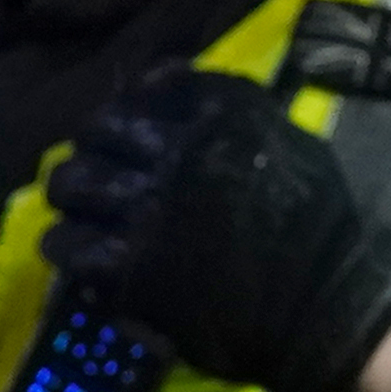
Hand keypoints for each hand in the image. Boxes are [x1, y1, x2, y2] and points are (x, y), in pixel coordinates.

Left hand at [47, 67, 390, 391]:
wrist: (324, 310)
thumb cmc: (320, 229)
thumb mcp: (297, 148)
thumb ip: (240, 113)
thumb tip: (172, 81)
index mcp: (226, 120)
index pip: (151, 88)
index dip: (138, 102)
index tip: (138, 121)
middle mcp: (178, 155)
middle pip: (97, 130)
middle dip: (94, 148)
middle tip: (103, 169)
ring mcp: (146, 211)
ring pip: (69, 184)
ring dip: (74, 196)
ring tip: (86, 212)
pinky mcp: (125, 267)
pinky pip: (66, 244)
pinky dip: (71, 247)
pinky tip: (89, 257)